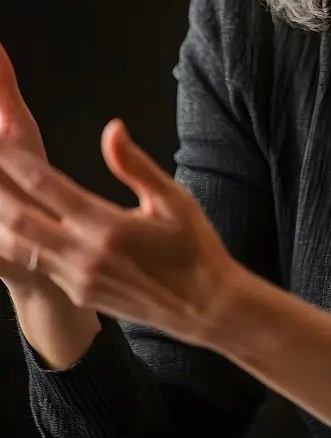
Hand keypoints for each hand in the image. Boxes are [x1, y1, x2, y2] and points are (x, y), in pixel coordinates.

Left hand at [0, 44, 239, 344]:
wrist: (205, 308)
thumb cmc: (194, 248)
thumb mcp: (173, 199)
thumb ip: (135, 164)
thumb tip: (111, 128)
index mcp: (107, 227)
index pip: (46, 186)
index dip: (14, 161)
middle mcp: (84, 255)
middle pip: (19, 219)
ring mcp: (77, 278)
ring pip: (20, 246)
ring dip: (1, 218)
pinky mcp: (78, 292)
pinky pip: (35, 264)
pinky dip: (15, 242)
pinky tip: (9, 224)